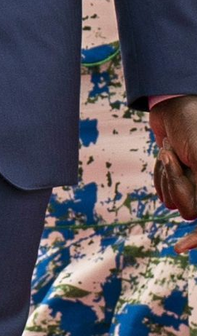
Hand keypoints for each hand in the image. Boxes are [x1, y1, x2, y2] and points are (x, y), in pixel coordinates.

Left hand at [151, 95, 196, 244]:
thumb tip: (194, 215)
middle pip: (189, 210)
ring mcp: (195, 185)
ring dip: (167, 175)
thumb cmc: (192, 125)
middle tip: (171, 154)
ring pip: (175, 203)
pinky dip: (160, 174)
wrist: (172, 103)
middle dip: (176, 182)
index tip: (180, 248)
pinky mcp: (179, 179)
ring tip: (170, 150)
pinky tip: (164, 152)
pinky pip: (164, 192)